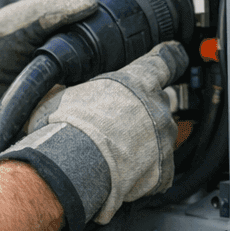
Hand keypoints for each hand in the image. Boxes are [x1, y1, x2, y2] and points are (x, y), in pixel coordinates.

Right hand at [0, 41, 186, 230]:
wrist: (72, 165)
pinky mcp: (164, 171)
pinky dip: (145, 174)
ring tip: (112, 154)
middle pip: (160, 103)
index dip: (168, 57)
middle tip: (116, 123)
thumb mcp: (62, 95)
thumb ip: (74, 91)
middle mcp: (157, 107)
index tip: (172, 55)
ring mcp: (164, 140)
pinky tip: (121, 175)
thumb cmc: (66, 127)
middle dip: (143, 112)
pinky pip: (159, 170)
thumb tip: (57, 91)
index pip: (165, 61)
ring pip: (160, 137)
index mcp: (137, 81)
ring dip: (142, 143)